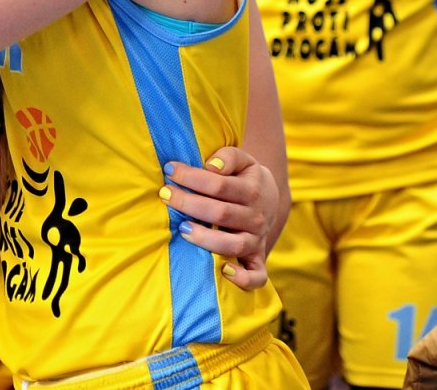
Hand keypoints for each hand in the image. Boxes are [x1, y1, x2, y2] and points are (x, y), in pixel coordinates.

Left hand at [159, 147, 278, 289]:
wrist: (271, 200)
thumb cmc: (245, 178)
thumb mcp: (243, 160)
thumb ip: (228, 157)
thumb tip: (211, 166)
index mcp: (252, 190)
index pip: (219, 185)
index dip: (192, 177)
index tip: (169, 169)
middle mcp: (255, 217)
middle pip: (221, 213)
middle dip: (189, 204)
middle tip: (165, 195)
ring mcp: (256, 240)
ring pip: (233, 245)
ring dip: (206, 239)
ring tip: (182, 229)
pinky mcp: (257, 259)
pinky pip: (256, 276)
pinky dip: (243, 279)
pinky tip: (223, 271)